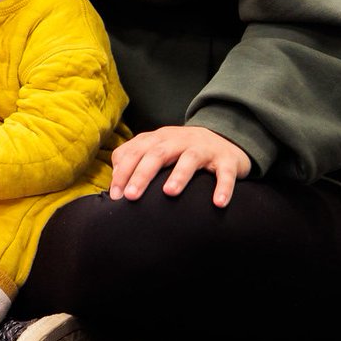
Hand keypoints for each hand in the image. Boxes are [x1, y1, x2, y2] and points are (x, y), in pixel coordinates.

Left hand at [109, 125, 250, 207]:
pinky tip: (218, 203)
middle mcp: (179, 140)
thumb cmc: (182, 151)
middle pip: (158, 154)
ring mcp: (204, 148)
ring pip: (190, 159)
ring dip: (179, 175)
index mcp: (159, 139)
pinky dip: (223, 187)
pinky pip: (225, 173)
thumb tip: (114, 178)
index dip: (123, 172)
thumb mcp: (157, 148)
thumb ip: (134, 158)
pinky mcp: (226, 160)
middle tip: (131, 196)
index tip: (115, 195)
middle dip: (142, 175)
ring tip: (169, 193)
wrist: (224, 138)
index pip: (136, 152)